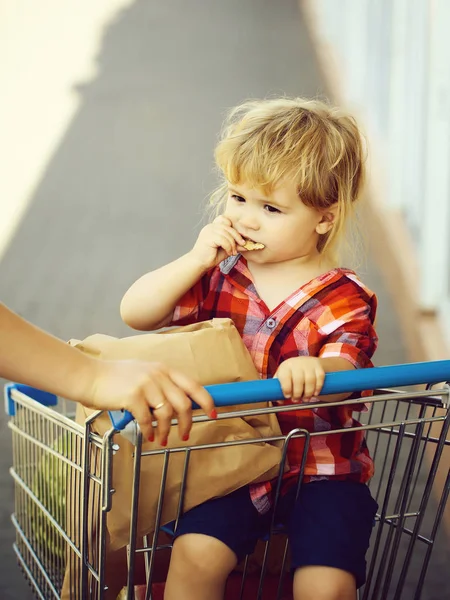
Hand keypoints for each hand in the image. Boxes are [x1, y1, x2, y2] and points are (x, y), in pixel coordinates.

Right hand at [86, 359, 215, 443]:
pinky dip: (150, 431)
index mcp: (164, 369)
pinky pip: (148, 420)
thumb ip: (161, 384)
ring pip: (167, 414)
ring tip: (162, 440)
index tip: (212, 414)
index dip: (206, 401)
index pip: (194, 385)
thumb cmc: (114, 378)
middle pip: (184, 404)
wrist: (89, 376)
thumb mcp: (143, 373)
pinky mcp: (133, 397)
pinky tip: (147, 436)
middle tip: (184, 435)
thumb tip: (178, 404)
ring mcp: (146, 385)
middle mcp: (158, 375)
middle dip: (187, 423)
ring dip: (167, 431)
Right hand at [189, 216, 245, 269]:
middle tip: (241, 245)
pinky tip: (228, 253)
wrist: (199, 263)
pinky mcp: (208, 237)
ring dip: (232, 244)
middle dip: (237, 237)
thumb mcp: (226, 249)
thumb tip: (247, 244)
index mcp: (213, 227)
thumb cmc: (211, 256)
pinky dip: (228, 247)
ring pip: (227, 234)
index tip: (238, 239)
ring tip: (232, 252)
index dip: (233, 228)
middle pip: (228, 227)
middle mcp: (210, 226)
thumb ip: (235, 244)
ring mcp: (208, 230)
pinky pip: (223, 240)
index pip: (225, 219)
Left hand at [275, 357, 324, 402]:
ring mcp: (309, 365)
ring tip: (305, 399)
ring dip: (308, 393)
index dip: (286, 389)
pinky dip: (318, 388)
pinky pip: (320, 379)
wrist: (306, 361)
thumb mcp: (282, 376)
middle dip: (297, 393)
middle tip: (296, 400)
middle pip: (298, 379)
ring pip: (310, 380)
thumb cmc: (292, 372)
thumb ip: (279, 388)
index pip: (285, 377)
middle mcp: (297, 364)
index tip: (287, 396)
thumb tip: (279, 401)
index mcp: (286, 367)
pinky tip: (314, 394)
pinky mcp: (318, 368)